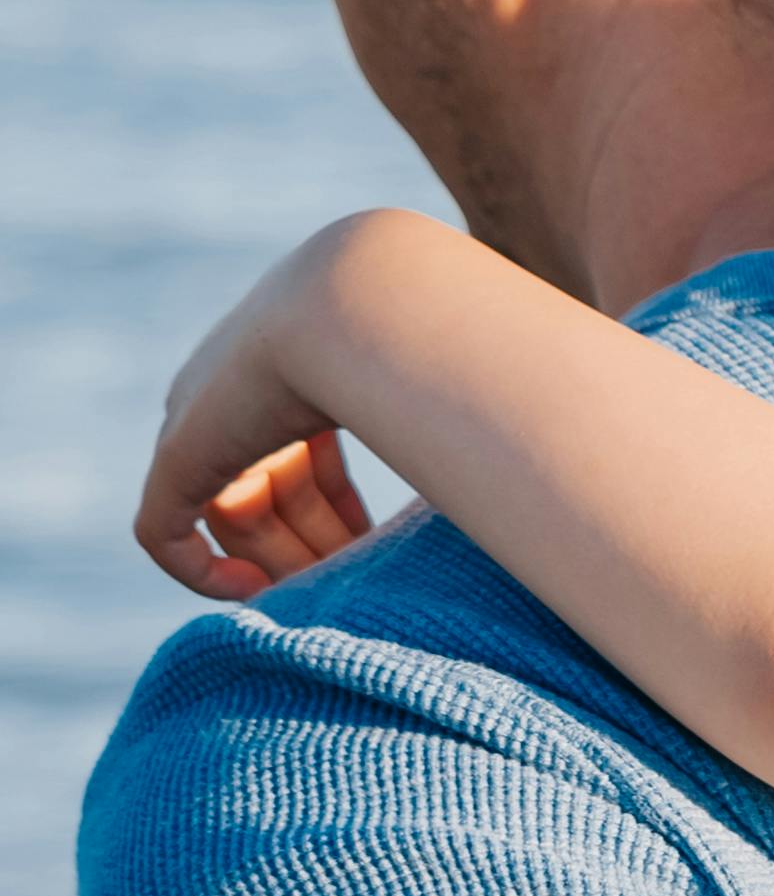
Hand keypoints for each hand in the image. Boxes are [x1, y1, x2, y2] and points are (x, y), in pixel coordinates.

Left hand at [137, 221, 399, 600]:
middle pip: (266, 494)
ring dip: (284, 563)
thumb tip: (489, 471)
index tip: (375, 542)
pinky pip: (163, 533)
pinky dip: (202, 572)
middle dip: (314, 545)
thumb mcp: (424, 395)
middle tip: (360, 580)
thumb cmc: (421, 345)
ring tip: (331, 591)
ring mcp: (198, 420)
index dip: (336, 507)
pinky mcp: (179, 453)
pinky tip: (253, 590)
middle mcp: (231, 391)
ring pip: (230, 520)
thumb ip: (433, 431)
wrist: (366, 303)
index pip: (299, 456)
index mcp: (288, 366)